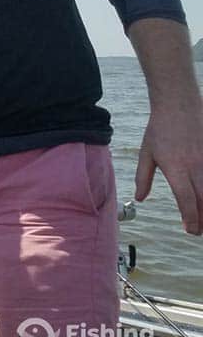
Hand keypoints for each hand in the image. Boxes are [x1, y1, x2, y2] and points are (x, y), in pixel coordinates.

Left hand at [135, 103, 202, 234]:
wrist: (178, 105)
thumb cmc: (159, 130)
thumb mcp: (146, 154)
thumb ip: (143, 178)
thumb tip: (139, 199)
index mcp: (175, 168)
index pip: (186, 199)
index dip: (190, 217)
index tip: (189, 230)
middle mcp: (195, 166)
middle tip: (198, 231)